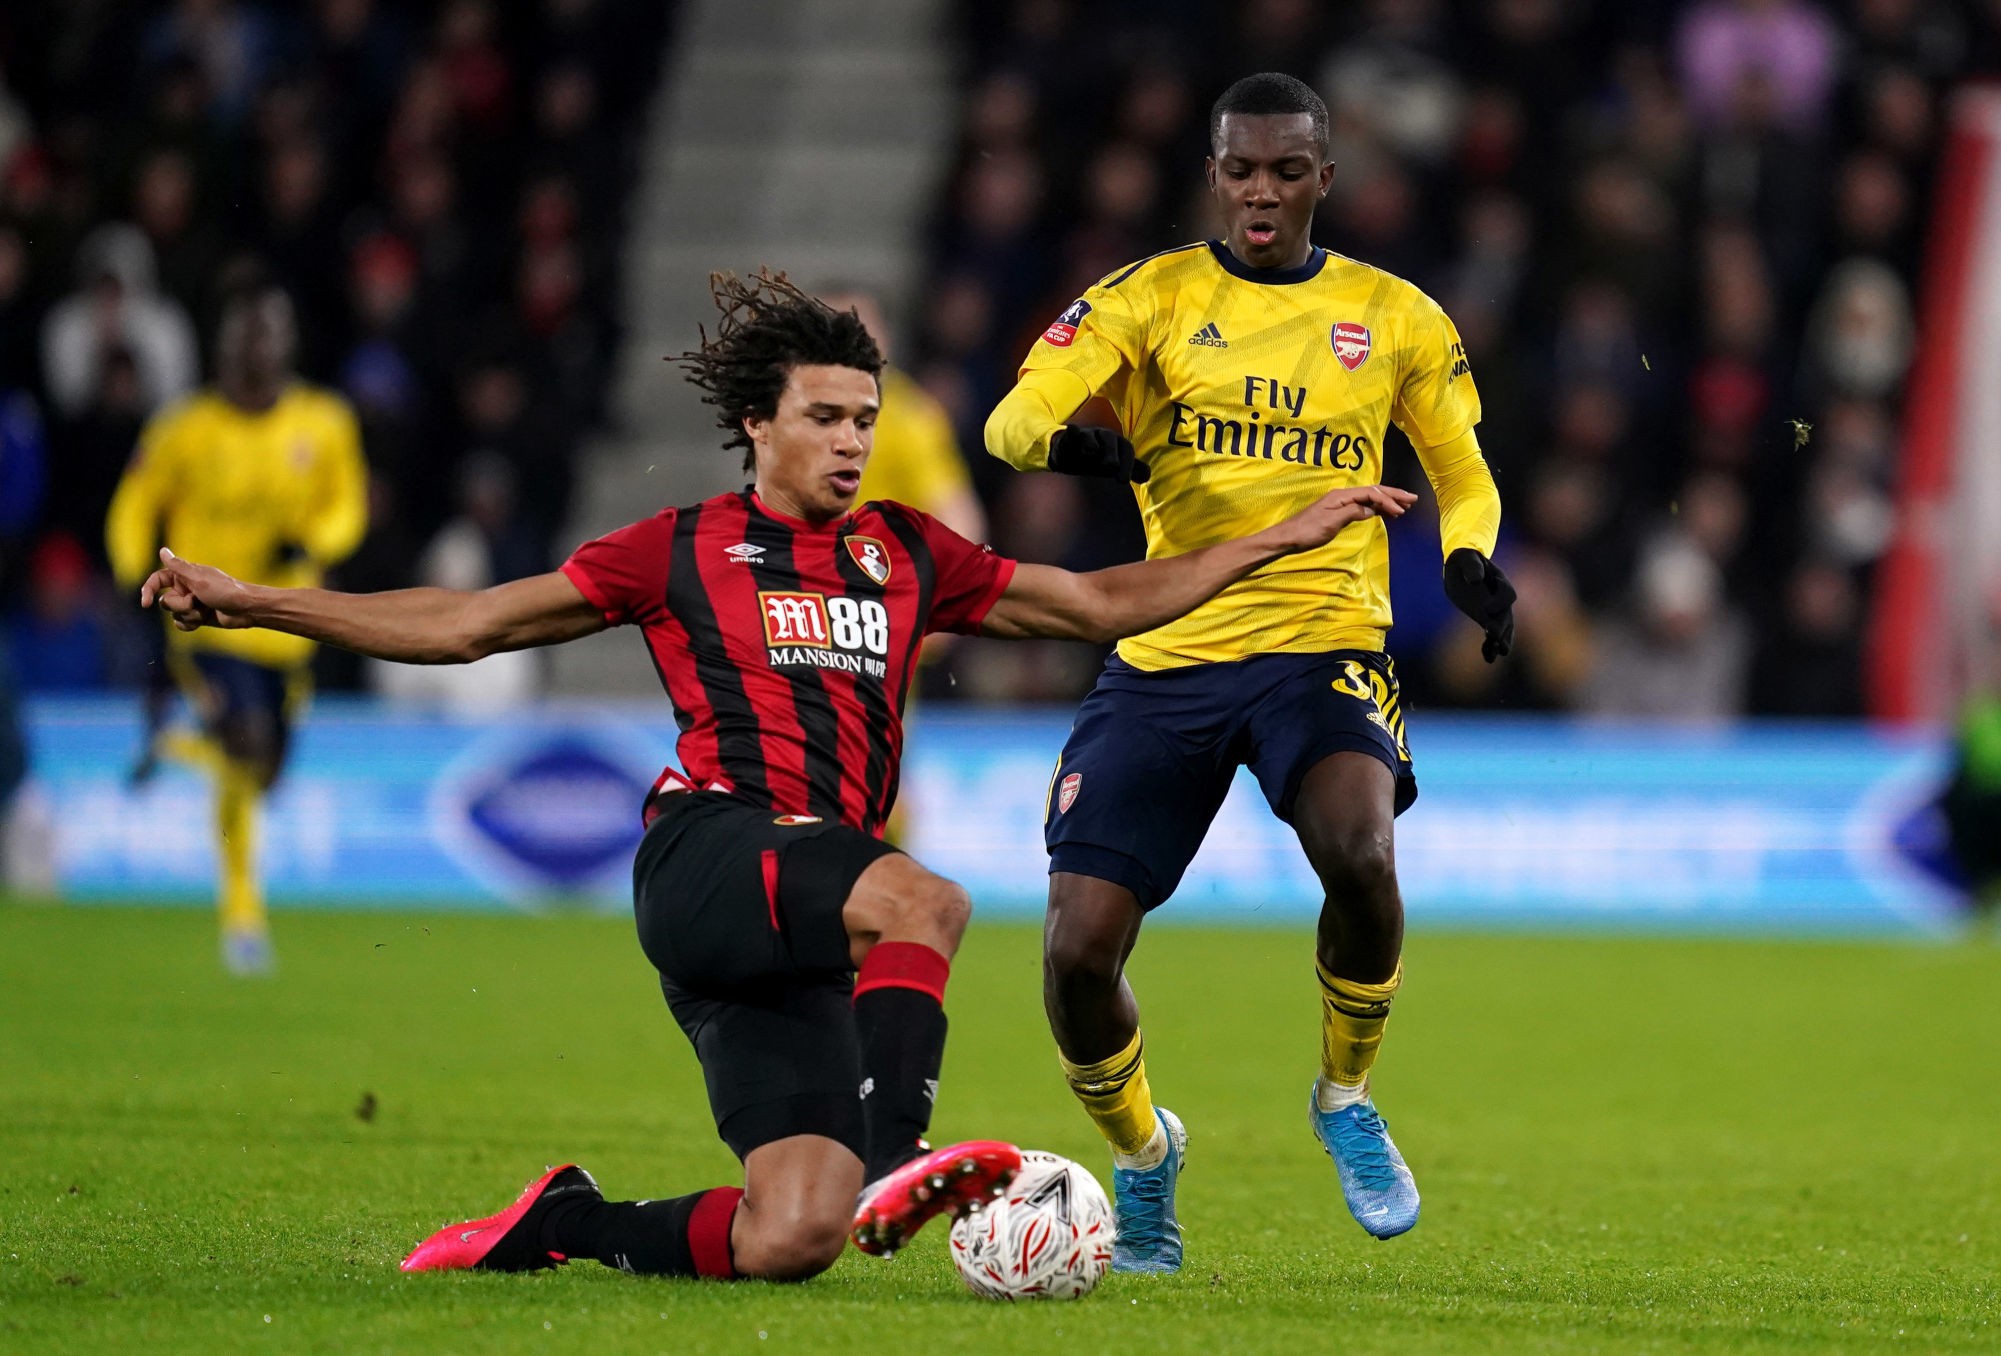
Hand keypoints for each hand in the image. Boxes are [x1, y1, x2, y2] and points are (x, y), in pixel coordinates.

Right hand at [138, 548, 256, 631]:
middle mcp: (186, 588)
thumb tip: (162, 550)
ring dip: (189, 615)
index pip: (157, 581)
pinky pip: (182, 624)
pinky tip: (202, 620)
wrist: (246, 609)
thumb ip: (178, 566)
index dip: (149, 590)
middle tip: (197, 601)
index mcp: (184, 575)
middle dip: (180, 605)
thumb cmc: (224, 591)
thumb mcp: (198, 578)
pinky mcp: (198, 616)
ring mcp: (192, 603)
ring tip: (205, 611)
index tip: (145, 603)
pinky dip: (190, 624)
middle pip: (166, 602)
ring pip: (174, 614)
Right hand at [1048, 425, 1149, 482]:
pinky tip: (1072, 430)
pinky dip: (1072, 431)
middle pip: (1110, 439)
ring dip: (1091, 441)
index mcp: (1118, 443)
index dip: (1127, 465)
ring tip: (1091, 450)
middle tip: (1111, 467)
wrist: (1073, 453)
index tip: (1123, 481)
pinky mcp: (1071, 436)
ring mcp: (1087, 434)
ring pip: (1090, 434)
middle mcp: (1104, 436)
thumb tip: (1147, 476)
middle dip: (1111, 452)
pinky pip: (1072, 432)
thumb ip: (1132, 470)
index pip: (1126, 450)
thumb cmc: (1099, 459)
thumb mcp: (1116, 466)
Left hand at [1262, 484, 1416, 553]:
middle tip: (1413, 499)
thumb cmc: (1308, 531)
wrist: (1288, 537)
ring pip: (1369, 499)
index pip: (1371, 493)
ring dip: (1387, 501)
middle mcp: (1342, 496)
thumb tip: (1371, 509)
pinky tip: (1384, 513)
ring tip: (1404, 507)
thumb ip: (1353, 513)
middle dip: (1393, 495)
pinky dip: (1376, 508)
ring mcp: (1340, 504)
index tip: (1401, 512)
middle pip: (1373, 492)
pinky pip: (1363, 506)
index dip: (1388, 501)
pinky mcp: (1339, 512)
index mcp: (1342, 496)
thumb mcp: (1332, 522)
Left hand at [1442, 547, 1515, 661]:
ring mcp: (1496, 610)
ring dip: (1501, 641)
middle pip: (1508, 615)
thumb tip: (1475, 580)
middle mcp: (1502, 599)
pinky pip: (1492, 634)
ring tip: (1499, 652)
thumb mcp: (1466, 558)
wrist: (1464, 566)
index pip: (1507, 595)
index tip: (1485, 609)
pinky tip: (1488, 658)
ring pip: (1504, 629)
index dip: (1499, 602)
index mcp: (1500, 582)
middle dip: (1503, 628)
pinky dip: (1490, 646)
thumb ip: (1473, 567)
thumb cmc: (1465, 560)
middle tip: (1497, 639)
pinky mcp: (1486, 619)